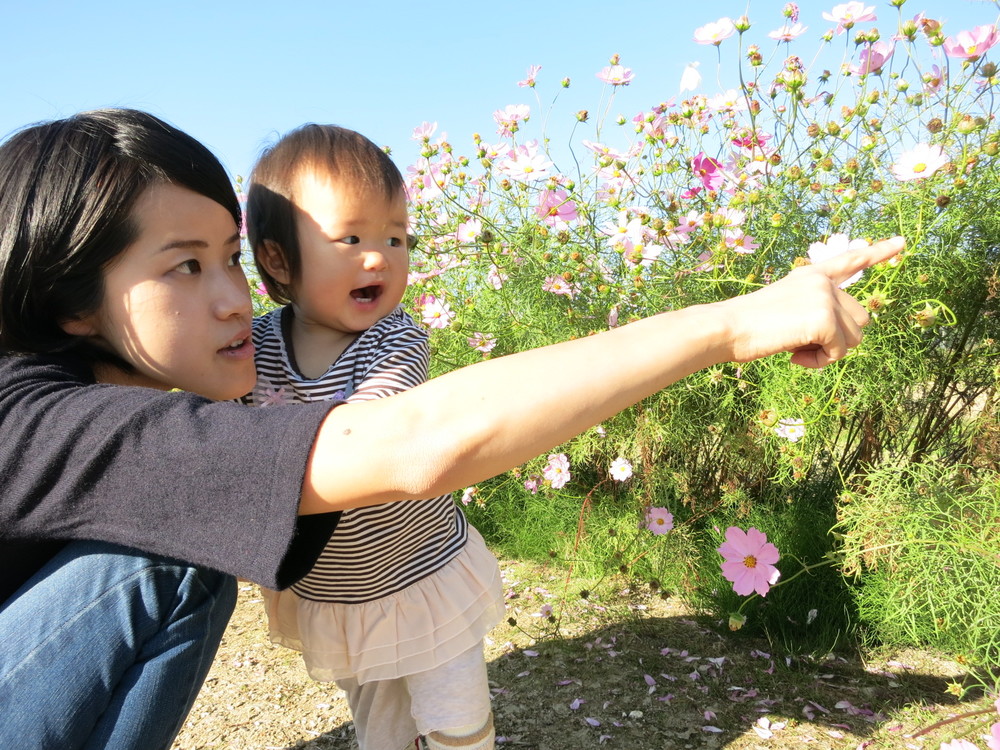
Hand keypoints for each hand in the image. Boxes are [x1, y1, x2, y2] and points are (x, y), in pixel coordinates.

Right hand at [722, 236, 904, 367]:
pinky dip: (820, 362)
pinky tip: (795, 356)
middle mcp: (823, 282)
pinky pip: (839, 352)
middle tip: (801, 344)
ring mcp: (825, 298)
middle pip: (861, 318)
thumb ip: (815, 310)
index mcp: (811, 276)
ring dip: (830, 352)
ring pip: (855, 337)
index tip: (901, 244)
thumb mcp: (787, 309)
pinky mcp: (824, 319)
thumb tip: (842, 336)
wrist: (727, 328)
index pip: (850, 261)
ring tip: (796, 349)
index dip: (878, 253)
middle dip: (839, 339)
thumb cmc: (747, 326)